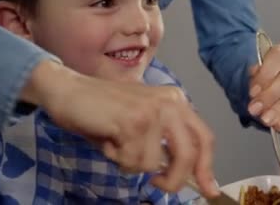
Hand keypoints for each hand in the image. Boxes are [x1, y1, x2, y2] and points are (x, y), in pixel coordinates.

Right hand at [20, 60, 218, 197]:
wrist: (69, 90)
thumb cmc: (104, 110)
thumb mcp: (143, 124)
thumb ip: (165, 144)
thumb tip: (186, 177)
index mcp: (176, 101)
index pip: (204, 137)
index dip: (207, 166)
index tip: (209, 190)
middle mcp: (170, 103)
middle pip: (188, 154)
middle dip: (174, 179)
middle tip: (156, 185)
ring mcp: (152, 111)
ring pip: (153, 163)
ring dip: (130, 162)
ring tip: (116, 142)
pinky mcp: (133, 121)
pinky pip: (132, 160)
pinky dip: (116, 158)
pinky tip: (108, 139)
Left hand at [247, 40, 279, 130]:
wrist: (276, 91)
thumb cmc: (266, 78)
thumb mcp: (256, 73)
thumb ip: (255, 74)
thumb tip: (254, 76)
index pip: (279, 57)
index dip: (265, 74)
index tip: (253, 91)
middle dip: (270, 95)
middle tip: (255, 109)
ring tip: (266, 119)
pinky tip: (279, 124)